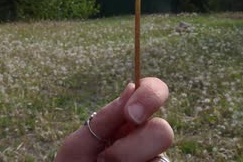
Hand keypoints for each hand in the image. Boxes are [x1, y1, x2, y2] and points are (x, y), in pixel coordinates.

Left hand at [55, 78, 173, 161]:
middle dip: (131, 148)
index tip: (130, 114)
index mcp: (127, 121)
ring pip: (160, 158)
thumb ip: (104, 119)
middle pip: (162, 130)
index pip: (153, 91)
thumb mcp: (79, 145)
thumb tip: (131, 88)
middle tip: (104, 160)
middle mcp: (145, 140)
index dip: (150, 94)